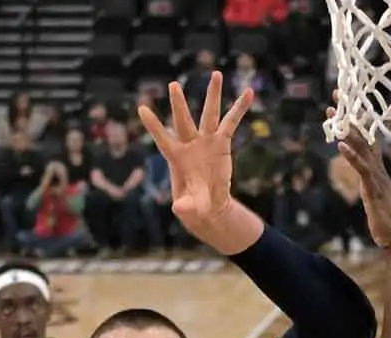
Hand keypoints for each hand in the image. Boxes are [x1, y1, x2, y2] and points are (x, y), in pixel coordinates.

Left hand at [138, 71, 252, 229]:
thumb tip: (179, 209)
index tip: (142, 108)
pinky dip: (240, 108)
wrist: (209, 205)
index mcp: (176, 158)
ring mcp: (206, 141)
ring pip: (209, 114)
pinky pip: (232, 122)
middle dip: (179, 104)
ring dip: (213, 94)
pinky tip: (249, 92)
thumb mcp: (189, 210)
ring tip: (216, 74)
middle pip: (183, 120)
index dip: (153, 125)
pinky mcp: (222, 142)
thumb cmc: (194, 206)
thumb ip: (184, 208)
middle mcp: (190, 144)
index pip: (162, 138)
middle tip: (173, 84)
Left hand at [334, 118, 390, 250]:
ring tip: (334, 113)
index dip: (356, 123)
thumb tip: (367, 182)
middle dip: (349, 117)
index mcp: (378, 172)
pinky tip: (340, 145)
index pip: (366, 141)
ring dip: (347, 130)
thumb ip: (371, 187)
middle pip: (363, 137)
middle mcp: (379, 170)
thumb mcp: (376, 200)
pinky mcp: (374, 190)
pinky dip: (352, 156)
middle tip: (336, 96)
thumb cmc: (388, 224)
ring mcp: (377, 178)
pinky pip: (361, 169)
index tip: (344, 106)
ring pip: (361, 149)